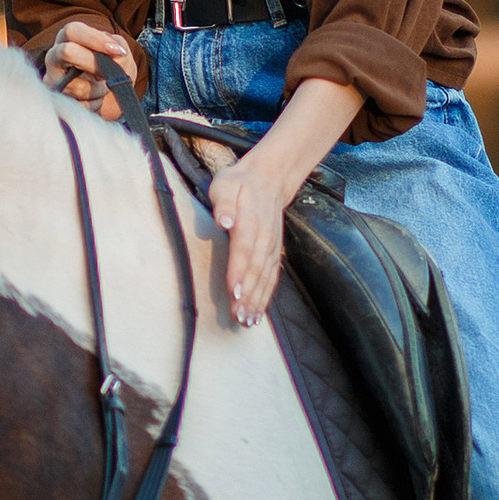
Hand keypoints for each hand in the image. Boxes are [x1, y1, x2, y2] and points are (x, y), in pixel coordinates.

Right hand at [42, 17, 137, 123]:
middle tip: (109, 74)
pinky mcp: (56, 102)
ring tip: (102, 89)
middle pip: (67, 52)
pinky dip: (95, 105)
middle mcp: (55, 56)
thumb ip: (118, 46)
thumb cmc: (112, 69)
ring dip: (98, 90)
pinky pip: (79, 105)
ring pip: (77, 86)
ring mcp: (52, 79)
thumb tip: (115, 52)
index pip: (73, 31)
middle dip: (95, 65)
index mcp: (69, 38)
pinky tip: (96, 101)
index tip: (117, 51)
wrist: (111, 99)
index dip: (95, 40)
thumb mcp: (120, 54)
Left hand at [206, 149, 287, 327]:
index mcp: (250, 222)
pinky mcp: (274, 253)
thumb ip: (224, 203)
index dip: (239, 272)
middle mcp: (264, 238)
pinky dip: (266, 296)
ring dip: (257, 301)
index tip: (234, 293)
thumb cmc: (239, 183)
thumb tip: (224, 220)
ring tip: (248, 321)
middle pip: (256, 270)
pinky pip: (272, 278)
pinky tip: (258, 313)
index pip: (244, 250)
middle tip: (238, 317)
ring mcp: (272, 247)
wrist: (270, 178)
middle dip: (248, 295)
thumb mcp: (225, 184)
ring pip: (265, 278)